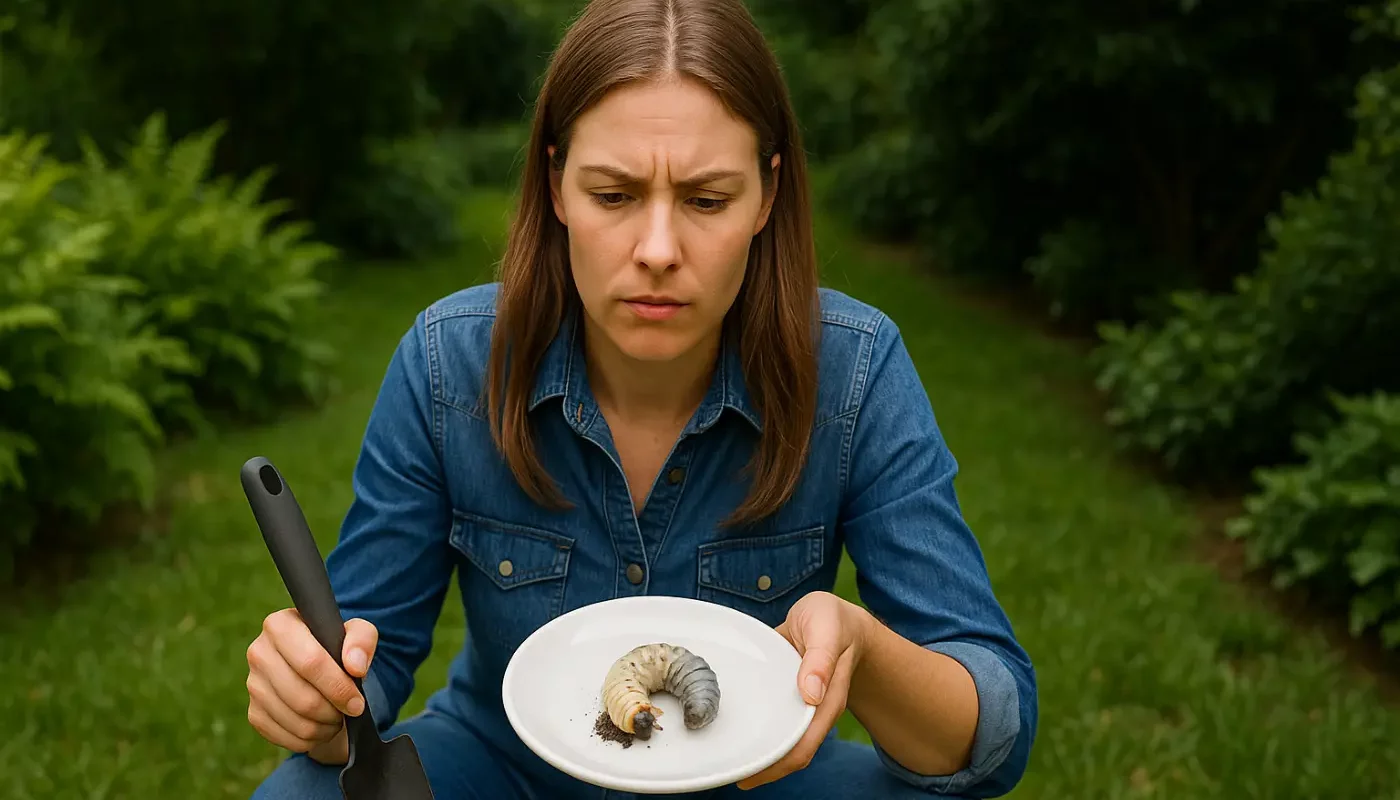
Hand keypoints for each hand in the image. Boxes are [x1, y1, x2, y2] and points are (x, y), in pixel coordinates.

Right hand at [245, 608, 377, 764]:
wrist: (318, 671)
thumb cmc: (338, 649)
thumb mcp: (358, 634)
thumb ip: (362, 640)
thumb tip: (355, 666)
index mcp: (280, 625)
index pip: (310, 662)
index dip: (337, 687)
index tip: (357, 702)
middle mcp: (259, 652)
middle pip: (302, 697)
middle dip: (333, 711)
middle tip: (349, 710)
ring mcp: (253, 684)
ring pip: (294, 720)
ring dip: (324, 727)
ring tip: (337, 716)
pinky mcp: (253, 712)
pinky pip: (284, 737)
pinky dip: (309, 739)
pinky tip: (321, 726)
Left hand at [736, 591, 874, 789]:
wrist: (836, 617)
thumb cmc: (833, 622)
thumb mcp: (827, 628)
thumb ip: (821, 657)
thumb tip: (811, 693)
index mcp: (827, 701)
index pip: (803, 745)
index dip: (777, 765)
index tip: (747, 776)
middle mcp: (811, 710)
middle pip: (788, 752)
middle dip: (761, 767)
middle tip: (726, 771)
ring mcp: (797, 705)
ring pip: (777, 738)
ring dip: (755, 750)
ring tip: (724, 757)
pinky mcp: (784, 696)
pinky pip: (769, 718)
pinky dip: (753, 726)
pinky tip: (731, 726)